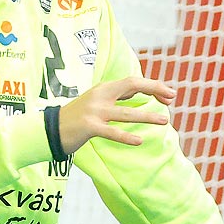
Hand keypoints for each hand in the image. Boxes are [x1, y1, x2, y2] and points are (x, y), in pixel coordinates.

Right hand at [59, 76, 174, 154]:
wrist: (50, 129)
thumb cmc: (78, 117)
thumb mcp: (98, 102)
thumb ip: (117, 97)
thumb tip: (141, 92)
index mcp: (104, 88)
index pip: (133, 81)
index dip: (153, 85)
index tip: (169, 94)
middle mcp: (101, 96)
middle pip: (132, 86)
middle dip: (154, 89)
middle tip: (172, 98)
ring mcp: (95, 111)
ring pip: (126, 113)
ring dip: (147, 117)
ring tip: (164, 121)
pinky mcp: (89, 127)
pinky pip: (111, 132)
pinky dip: (126, 137)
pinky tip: (139, 141)